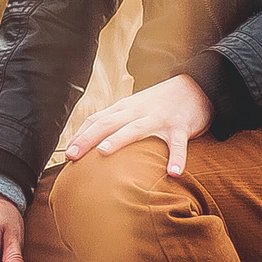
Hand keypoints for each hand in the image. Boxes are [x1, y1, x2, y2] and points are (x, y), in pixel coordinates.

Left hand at [61, 74, 214, 176]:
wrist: (195, 88)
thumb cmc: (158, 105)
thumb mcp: (134, 109)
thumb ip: (116, 123)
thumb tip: (91, 144)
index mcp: (124, 109)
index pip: (97, 120)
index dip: (80, 136)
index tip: (66, 154)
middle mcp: (137, 112)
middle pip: (108, 124)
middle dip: (88, 138)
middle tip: (72, 156)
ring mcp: (158, 118)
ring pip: (135, 129)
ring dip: (118, 139)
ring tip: (103, 152)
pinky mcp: (180, 126)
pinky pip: (177, 144)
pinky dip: (176, 158)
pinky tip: (173, 173)